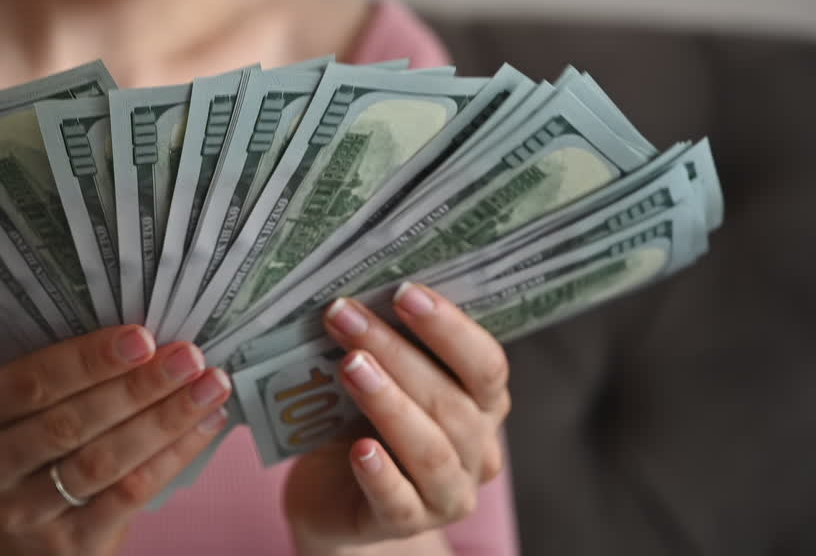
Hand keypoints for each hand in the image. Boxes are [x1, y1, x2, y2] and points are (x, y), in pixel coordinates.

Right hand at [0, 326, 231, 555]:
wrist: (19, 524)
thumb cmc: (36, 439)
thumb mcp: (28, 404)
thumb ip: (70, 372)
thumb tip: (152, 332)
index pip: (31, 383)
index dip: (89, 360)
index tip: (143, 337)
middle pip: (70, 424)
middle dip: (137, 388)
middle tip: (188, 358)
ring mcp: (22, 513)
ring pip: (102, 462)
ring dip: (163, 421)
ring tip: (208, 388)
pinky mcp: (65, 545)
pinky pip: (126, 497)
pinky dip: (171, 458)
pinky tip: (203, 426)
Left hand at [283, 284, 510, 553]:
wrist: (332, 496)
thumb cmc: (358, 422)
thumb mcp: (377, 380)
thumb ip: (382, 349)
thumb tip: (356, 295)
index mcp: (481, 406)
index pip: (486, 365)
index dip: (450, 328)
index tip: (404, 292)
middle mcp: (475, 451)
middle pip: (451, 402)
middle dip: (396, 353)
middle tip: (347, 316)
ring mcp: (447, 495)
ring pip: (431, 450)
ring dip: (389, 403)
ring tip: (350, 367)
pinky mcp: (405, 525)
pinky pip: (400, 502)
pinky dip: (381, 473)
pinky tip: (359, 449)